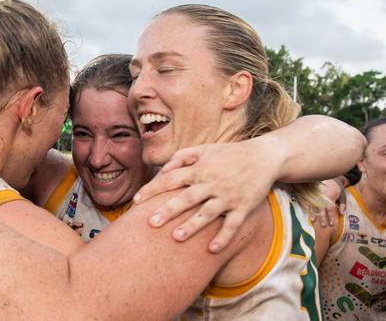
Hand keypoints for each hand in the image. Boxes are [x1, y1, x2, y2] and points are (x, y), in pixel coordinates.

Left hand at [133, 140, 281, 252]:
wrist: (264, 156)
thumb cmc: (228, 154)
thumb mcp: (204, 149)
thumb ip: (181, 157)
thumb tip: (162, 170)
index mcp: (199, 169)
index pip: (170, 179)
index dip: (152, 189)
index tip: (136, 201)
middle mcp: (211, 183)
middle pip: (186, 198)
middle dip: (168, 210)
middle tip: (150, 223)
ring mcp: (228, 196)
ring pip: (208, 213)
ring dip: (192, 225)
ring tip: (176, 237)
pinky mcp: (243, 206)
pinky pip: (233, 224)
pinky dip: (224, 237)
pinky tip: (212, 250)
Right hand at [312, 178, 346, 225]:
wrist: (331, 178)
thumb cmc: (338, 188)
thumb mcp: (343, 195)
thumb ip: (343, 205)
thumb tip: (341, 213)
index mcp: (331, 196)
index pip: (331, 209)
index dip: (331, 217)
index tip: (332, 223)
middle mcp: (323, 196)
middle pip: (322, 209)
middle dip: (322, 218)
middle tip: (323, 225)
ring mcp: (316, 194)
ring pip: (314, 205)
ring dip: (314, 213)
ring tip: (313, 220)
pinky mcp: (312, 193)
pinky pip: (309, 201)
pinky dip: (308, 207)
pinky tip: (307, 212)